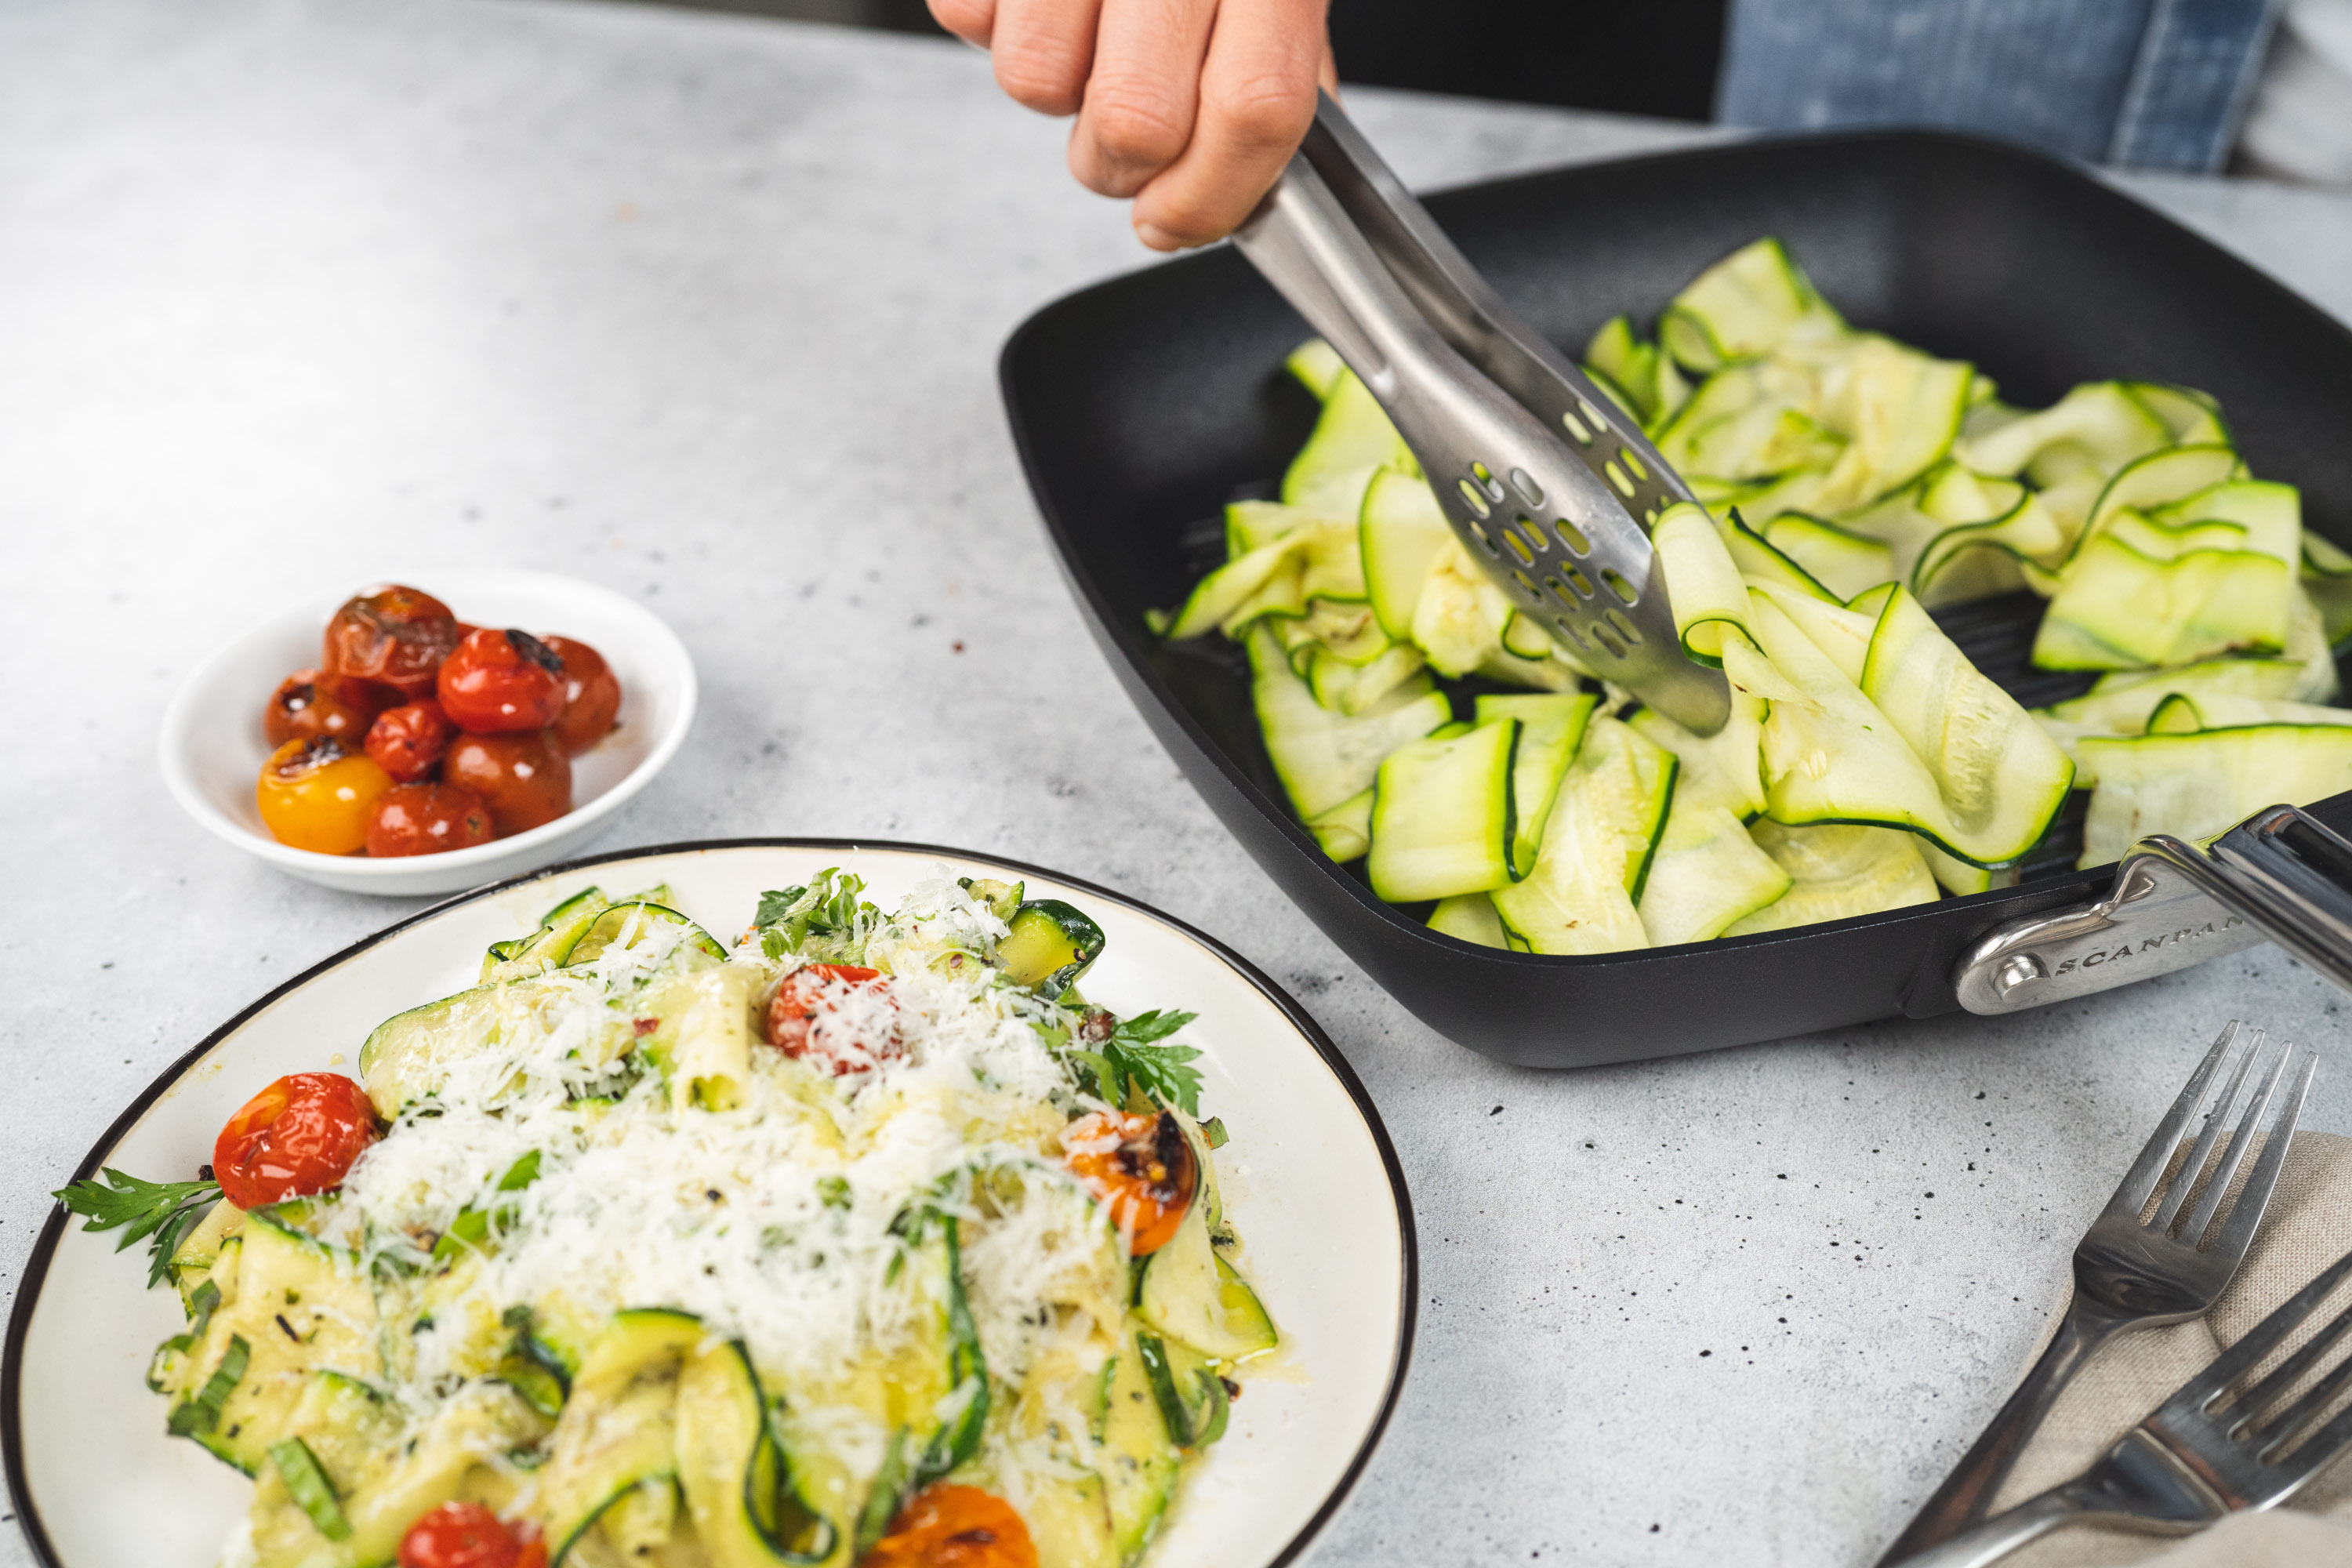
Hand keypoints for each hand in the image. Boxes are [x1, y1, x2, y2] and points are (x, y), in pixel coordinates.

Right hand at [929, 0, 1336, 250]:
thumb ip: (1283, 61)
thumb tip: (1260, 181)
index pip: (1257, 109)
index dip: (1215, 197)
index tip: (1179, 224)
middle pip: (1139, 120)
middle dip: (1116, 164)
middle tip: (1118, 139)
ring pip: (1034, 81)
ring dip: (1050, 83)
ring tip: (1078, 21)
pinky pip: (965, 18)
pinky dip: (990, 17)